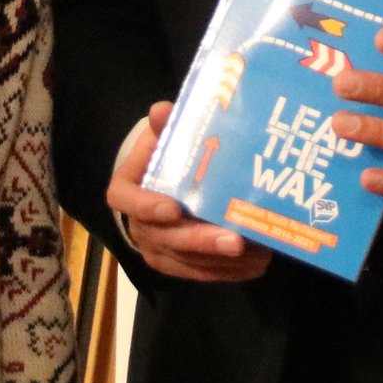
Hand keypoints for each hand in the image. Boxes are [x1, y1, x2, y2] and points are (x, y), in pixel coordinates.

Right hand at [105, 101, 272, 281]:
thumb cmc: (163, 158)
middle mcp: (137, 225)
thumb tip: (161, 109)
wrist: (162, 185)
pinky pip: (198, 274)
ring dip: (221, 261)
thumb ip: (163, 128)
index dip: (146, 206)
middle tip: (235, 241)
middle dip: (200, 241)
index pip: (124, 200)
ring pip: (185, 261)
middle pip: (164, 238)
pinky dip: (226, 272)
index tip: (174, 207)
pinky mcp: (174, 265)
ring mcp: (155, 249)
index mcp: (126, 189)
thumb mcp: (162, 139)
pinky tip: (254, 265)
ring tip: (257, 254)